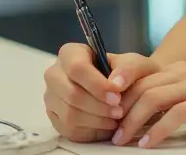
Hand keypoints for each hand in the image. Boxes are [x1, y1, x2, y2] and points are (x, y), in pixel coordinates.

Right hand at [42, 44, 160, 142]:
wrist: (121, 90)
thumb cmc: (123, 73)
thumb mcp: (132, 64)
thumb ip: (128, 68)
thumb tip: (116, 83)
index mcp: (70, 53)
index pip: (77, 68)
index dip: (97, 85)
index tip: (117, 96)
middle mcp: (55, 74)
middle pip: (71, 94)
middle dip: (99, 106)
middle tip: (119, 111)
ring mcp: (52, 98)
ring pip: (70, 115)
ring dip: (97, 120)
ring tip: (115, 119)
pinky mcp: (56, 119)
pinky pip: (70, 130)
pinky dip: (92, 131)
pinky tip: (106, 125)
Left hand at [113, 63, 185, 147]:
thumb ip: (175, 100)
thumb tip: (145, 118)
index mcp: (180, 69)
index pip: (140, 74)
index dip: (119, 90)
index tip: (104, 110)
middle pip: (142, 86)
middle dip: (120, 110)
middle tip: (110, 133)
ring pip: (154, 98)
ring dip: (134, 121)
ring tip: (123, 140)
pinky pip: (178, 113)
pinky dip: (159, 129)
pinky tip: (150, 143)